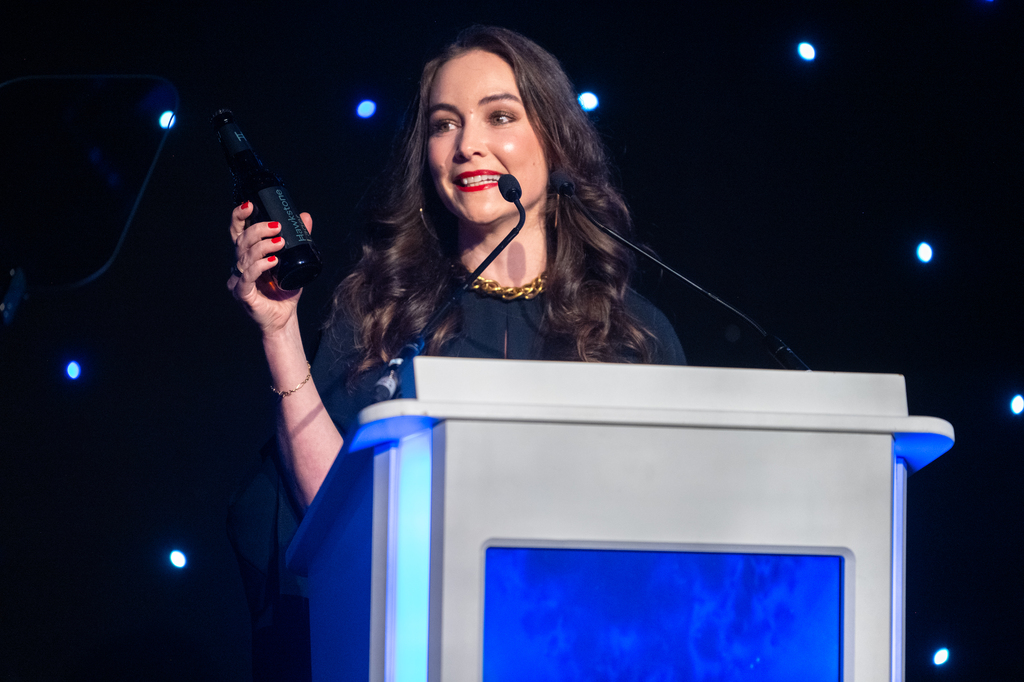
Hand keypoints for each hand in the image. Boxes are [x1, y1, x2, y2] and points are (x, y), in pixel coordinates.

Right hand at [226, 202, 313, 334]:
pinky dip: (260, 267)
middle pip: (240, 241)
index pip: (237, 232)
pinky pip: (248, 277)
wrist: (284, 319)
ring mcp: (238, 280)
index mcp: (247, 255)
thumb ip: (298, 240)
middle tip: (277, 227)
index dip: (239, 217)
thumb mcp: (294, 261)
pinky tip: (273, 261)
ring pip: (245, 257)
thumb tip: (305, 216)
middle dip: (258, 230)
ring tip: (280, 242)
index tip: (250, 204)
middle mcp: (239, 265)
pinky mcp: (243, 295)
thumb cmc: (285, 290)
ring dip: (263, 246)